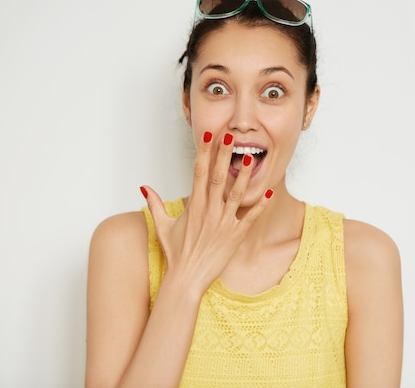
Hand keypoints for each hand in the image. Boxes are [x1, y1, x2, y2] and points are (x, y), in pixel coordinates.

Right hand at [141, 131, 272, 293]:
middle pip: (217, 177)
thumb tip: (144, 187)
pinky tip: (270, 193)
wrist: (186, 279)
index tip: (208, 135)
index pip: (198, 172)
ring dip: (243, 176)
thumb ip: (155, 204)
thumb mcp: (162, 225)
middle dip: (224, 155)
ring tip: (251, 158)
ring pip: (235, 194)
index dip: (204, 152)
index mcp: (193, 205)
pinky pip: (250, 218)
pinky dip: (260, 206)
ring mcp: (223, 223)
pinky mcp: (235, 236)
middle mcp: (208, 211)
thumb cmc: (175, 253)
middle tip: (232, 136)